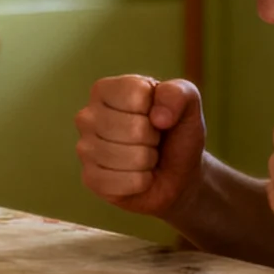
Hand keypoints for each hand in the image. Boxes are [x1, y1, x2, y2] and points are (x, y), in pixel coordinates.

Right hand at [74, 75, 206, 217]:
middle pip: (134, 128)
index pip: (135, 94)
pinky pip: (122, 183)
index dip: (157, 109)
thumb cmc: (176, 132)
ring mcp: (84, 148)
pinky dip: (140, 182)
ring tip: (146, 157)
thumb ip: (178, 93)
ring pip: (132, 157)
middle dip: (154, 138)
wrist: (177, 173)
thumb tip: (158, 117)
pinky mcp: (90, 179)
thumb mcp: (188, 103)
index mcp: (105, 89)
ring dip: (149, 161)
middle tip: (152, 140)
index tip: (156, 116)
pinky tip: (138, 177)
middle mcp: (87, 116)